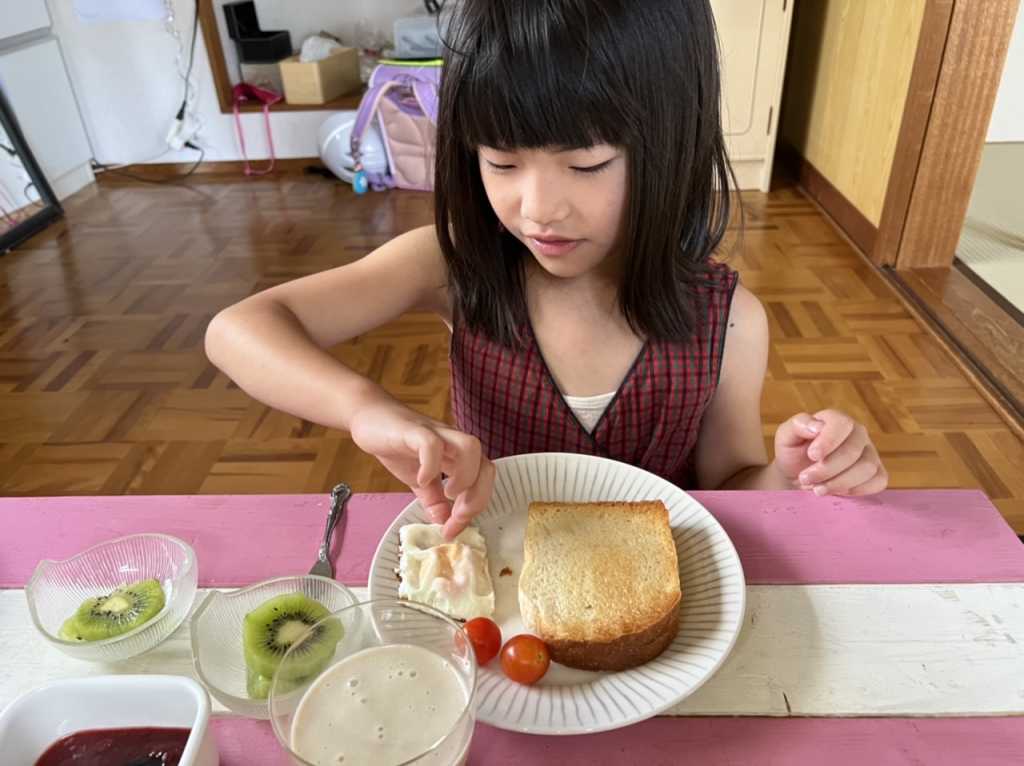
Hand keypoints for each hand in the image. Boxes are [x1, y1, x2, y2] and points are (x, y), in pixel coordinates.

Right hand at [349, 401, 494, 537]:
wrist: (369, 417)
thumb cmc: (397, 444)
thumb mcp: (418, 479)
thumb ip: (433, 499)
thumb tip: (444, 522)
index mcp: (457, 455)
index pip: (483, 479)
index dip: (475, 506)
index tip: (453, 529)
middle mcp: (452, 442)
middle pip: (485, 464)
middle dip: (477, 496)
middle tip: (456, 516)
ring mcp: (435, 433)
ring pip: (470, 446)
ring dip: (464, 475)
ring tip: (447, 493)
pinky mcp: (414, 430)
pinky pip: (431, 443)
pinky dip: (431, 465)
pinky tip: (422, 479)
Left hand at [773, 410, 886, 495]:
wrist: (797, 477)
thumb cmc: (792, 454)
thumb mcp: (786, 437)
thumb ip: (797, 425)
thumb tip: (817, 425)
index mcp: (836, 420)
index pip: (842, 424)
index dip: (828, 441)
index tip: (812, 455)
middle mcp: (857, 434)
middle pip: (853, 451)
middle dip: (827, 469)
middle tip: (805, 479)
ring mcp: (870, 454)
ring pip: (866, 468)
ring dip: (839, 482)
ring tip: (817, 489)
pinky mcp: (876, 473)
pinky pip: (878, 481)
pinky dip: (857, 490)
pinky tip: (837, 492)